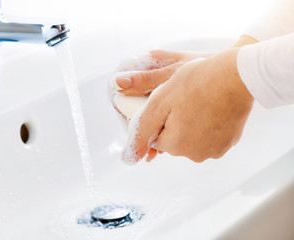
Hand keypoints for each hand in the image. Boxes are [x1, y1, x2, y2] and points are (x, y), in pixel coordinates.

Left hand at [122, 48, 253, 162]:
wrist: (238, 75)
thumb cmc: (197, 82)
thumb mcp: (160, 101)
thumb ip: (142, 129)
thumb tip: (130, 156)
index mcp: (175, 145)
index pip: (154, 137)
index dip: (157, 118)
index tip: (166, 101)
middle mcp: (195, 154)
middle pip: (172, 139)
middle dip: (173, 122)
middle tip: (182, 99)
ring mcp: (215, 150)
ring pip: (191, 138)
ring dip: (190, 123)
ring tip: (197, 101)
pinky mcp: (229, 142)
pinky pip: (209, 137)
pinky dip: (206, 125)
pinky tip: (210, 108)